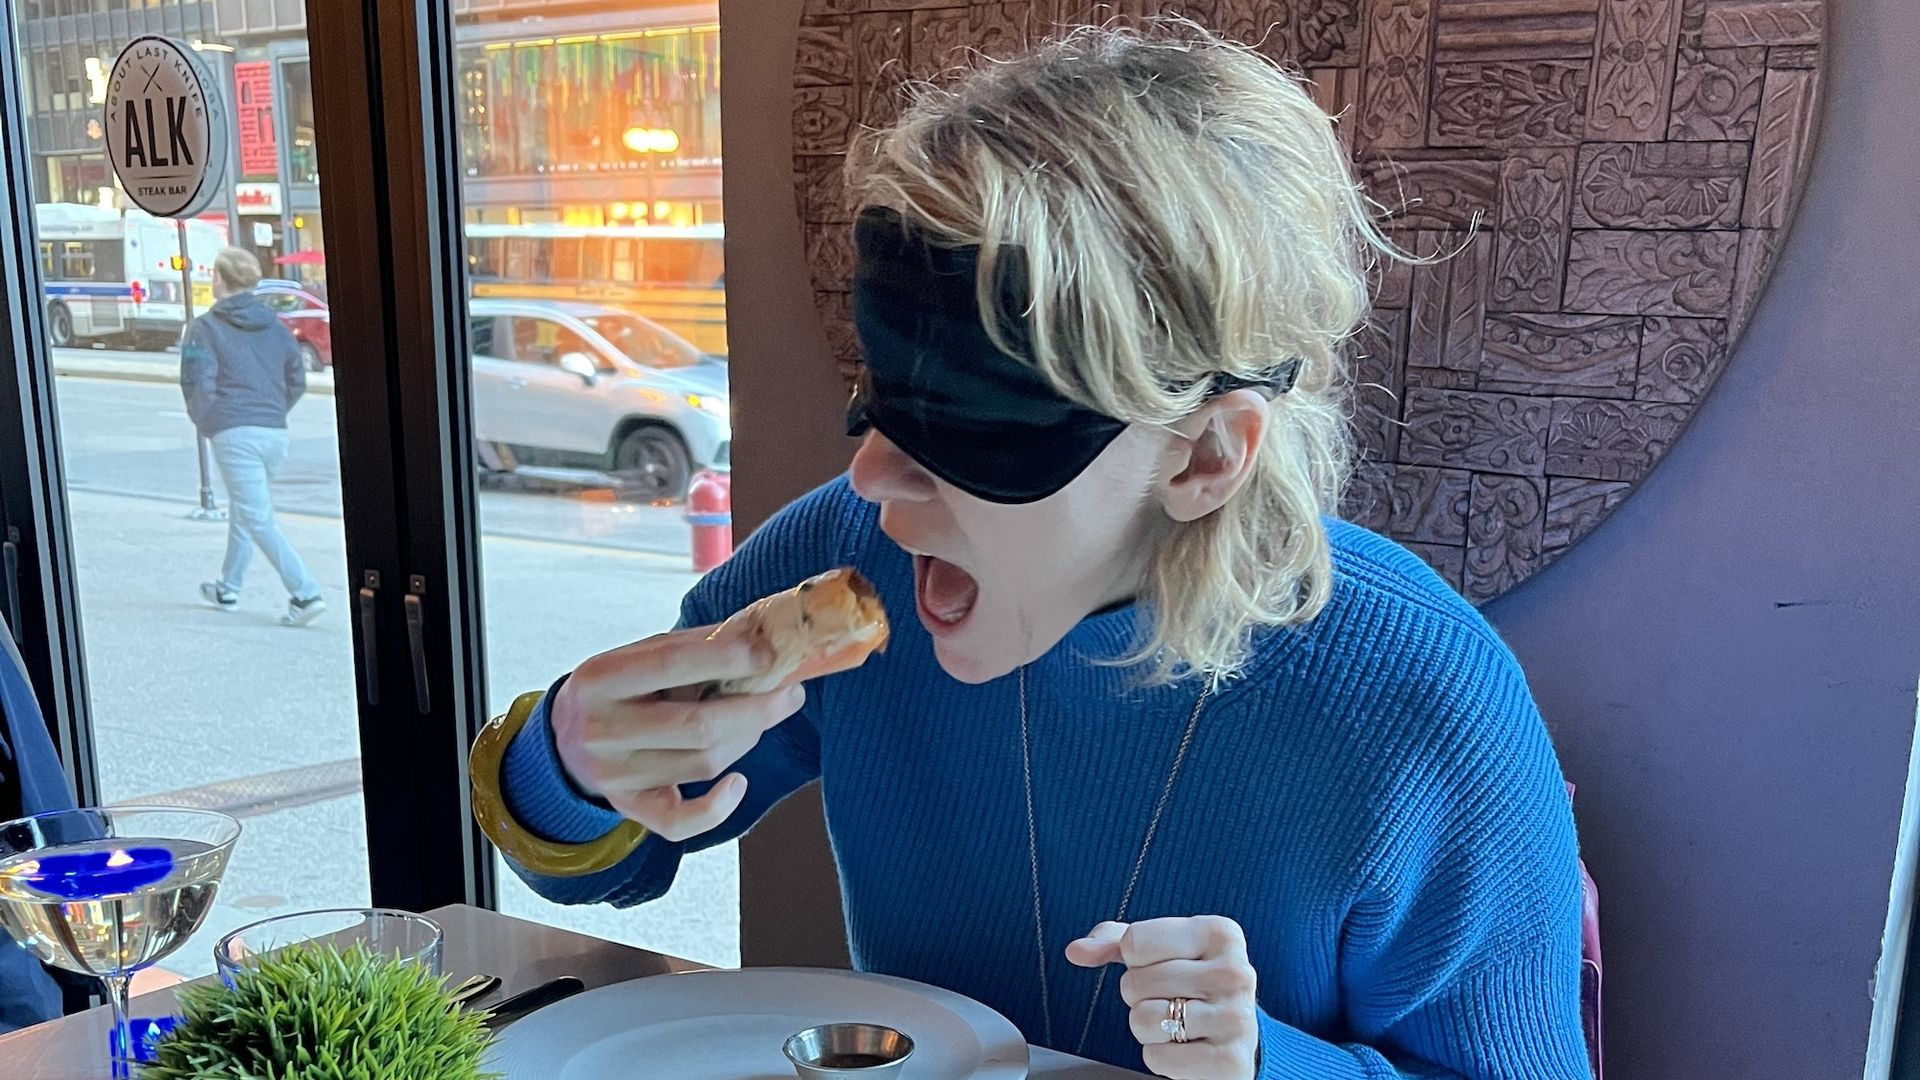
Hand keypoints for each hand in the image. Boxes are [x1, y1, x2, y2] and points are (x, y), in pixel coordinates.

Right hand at [549, 627, 802, 841]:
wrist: (566, 741)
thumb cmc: (620, 689)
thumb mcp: (635, 656)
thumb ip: (689, 646)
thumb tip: (757, 635)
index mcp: (600, 679)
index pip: (671, 663)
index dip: (727, 658)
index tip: (768, 654)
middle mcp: (602, 730)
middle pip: (698, 725)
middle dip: (757, 709)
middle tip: (792, 693)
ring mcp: (614, 776)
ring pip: (701, 764)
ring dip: (745, 739)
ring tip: (761, 718)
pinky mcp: (630, 809)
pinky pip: (679, 822)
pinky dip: (717, 808)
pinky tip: (738, 783)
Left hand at [1066, 917, 1259, 1079]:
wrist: (1237, 1038)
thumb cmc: (1192, 985)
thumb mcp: (1162, 951)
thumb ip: (1115, 942)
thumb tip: (1076, 951)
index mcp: (1219, 933)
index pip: (1134, 941)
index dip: (1134, 960)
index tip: (1161, 966)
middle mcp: (1236, 972)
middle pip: (1135, 982)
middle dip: (1139, 996)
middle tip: (1169, 999)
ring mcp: (1236, 1019)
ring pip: (1143, 1020)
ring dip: (1147, 1028)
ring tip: (1175, 1024)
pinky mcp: (1230, 1062)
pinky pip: (1157, 1057)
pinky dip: (1160, 1057)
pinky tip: (1186, 1048)